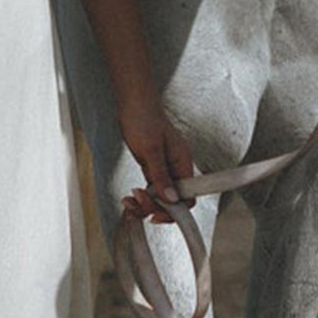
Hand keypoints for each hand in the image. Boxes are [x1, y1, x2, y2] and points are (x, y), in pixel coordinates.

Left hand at [117, 96, 195, 227]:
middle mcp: (176, 169)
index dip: (173, 211)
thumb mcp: (151, 149)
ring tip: (129, 201)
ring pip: (159, 198)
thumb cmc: (144, 118)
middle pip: (172, 202)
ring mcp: (164, 169)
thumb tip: (171, 199)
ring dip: (144, 204)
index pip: (187, 198)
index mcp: (183, 164)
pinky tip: (130, 197)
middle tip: (136, 201)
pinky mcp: (152, 168)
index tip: (156, 216)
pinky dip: (140, 197)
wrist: (133, 102)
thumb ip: (160, 175)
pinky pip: (150, 190)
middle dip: (153, 207)